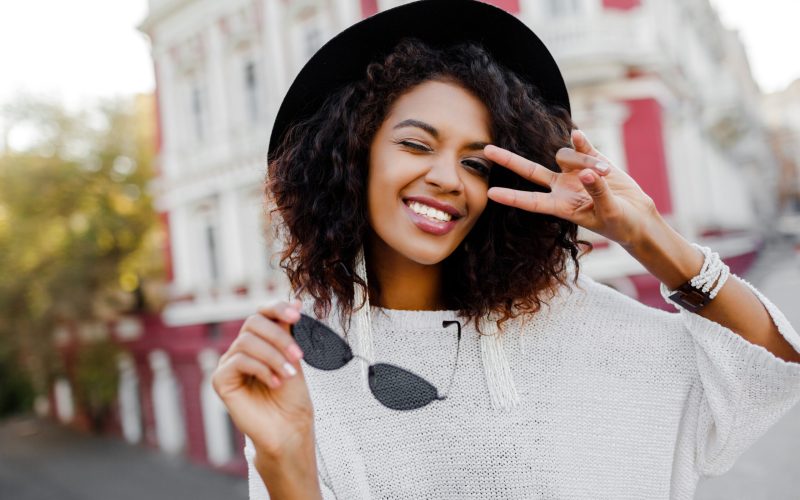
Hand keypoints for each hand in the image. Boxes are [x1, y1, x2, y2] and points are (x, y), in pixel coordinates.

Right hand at [211, 299, 313, 458]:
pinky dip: (261, 369)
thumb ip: (289, 331)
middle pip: (252, 323)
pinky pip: (238, 361)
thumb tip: (296, 300)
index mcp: (259, 341)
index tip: (297, 315)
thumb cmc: (292, 397)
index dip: (277, 308)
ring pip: (247, 342)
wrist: (288, 429)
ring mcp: (229, 364)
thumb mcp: (293, 357)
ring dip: (273, 356)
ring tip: (289, 374)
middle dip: (279, 337)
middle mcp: (241, 349)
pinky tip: (275, 382)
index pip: (261, 313)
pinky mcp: (221, 380)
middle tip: (298, 355)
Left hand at [485, 130, 657, 247]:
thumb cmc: (621, 223)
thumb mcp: (610, 211)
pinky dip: (580, 141)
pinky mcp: (591, 160)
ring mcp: (574, 173)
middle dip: (508, 160)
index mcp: (561, 206)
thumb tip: (586, 171)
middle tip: (486, 150)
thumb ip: (597, 191)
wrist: (636, 215)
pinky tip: (578, 135)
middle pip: (530, 171)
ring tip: (606, 175)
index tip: (490, 193)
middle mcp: (561, 188)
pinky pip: (580, 145)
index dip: (512, 197)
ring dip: (584, 160)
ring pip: (565, 155)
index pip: (531, 201)